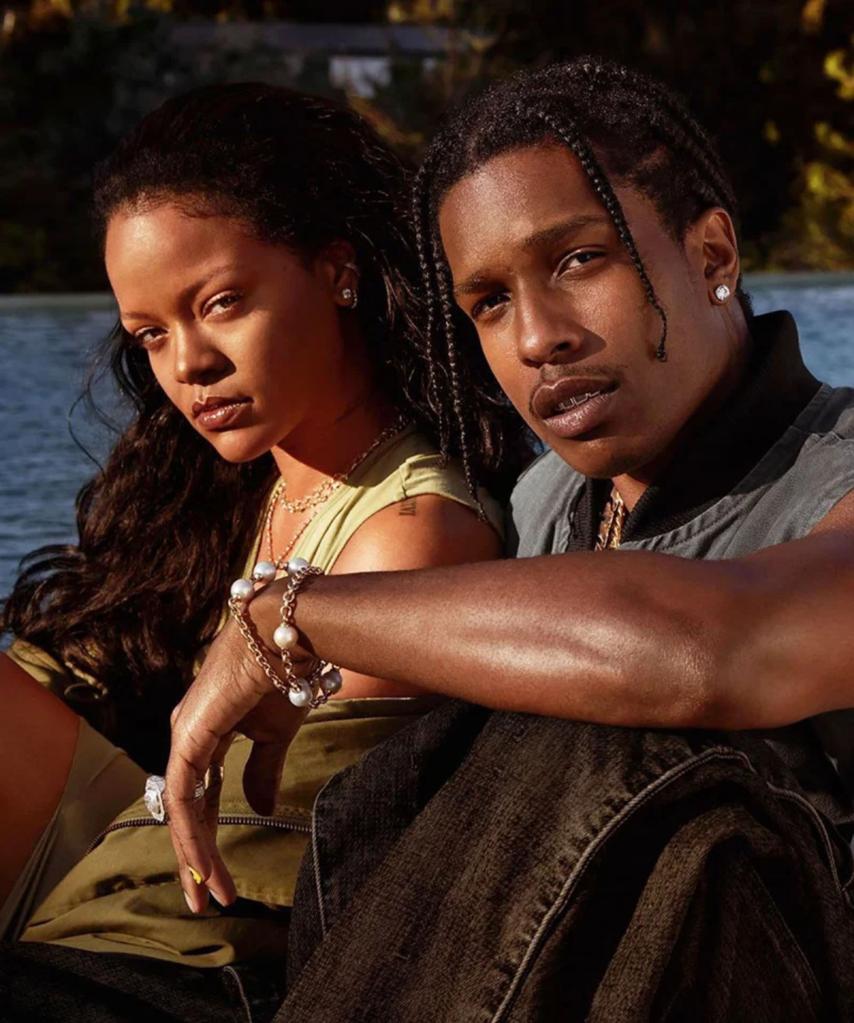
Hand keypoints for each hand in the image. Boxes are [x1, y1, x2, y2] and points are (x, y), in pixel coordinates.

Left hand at [164, 614, 308, 911]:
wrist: (287, 633)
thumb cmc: (285, 672)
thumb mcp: (277, 734)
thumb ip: (265, 770)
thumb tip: (263, 808)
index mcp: (209, 733)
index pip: (206, 796)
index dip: (212, 837)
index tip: (224, 879)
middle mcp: (189, 736)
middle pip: (188, 808)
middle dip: (196, 858)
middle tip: (206, 901)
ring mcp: (185, 736)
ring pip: (182, 809)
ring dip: (195, 855)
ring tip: (209, 895)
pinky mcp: (189, 736)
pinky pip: (184, 796)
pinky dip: (192, 832)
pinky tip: (203, 863)